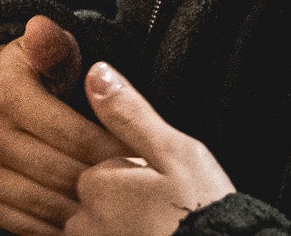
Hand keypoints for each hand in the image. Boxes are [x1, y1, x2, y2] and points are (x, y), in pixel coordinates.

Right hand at [0, 16, 126, 235]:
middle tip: (139, 189)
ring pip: (47, 204)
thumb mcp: (49, 53)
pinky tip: (84, 219)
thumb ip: (55, 45)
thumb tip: (43, 29)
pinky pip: (25, 225)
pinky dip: (58, 227)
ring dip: (86, 210)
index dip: (115, 148)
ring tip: (118, 208)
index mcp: (3, 93)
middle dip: (105, 183)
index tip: (146, 159)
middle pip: (64, 173)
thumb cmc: (33, 76)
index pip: (76, 135)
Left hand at [65, 62, 234, 235]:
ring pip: (96, 231)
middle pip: (94, 203)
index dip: (133, 177)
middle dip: (122, 205)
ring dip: (122, 227)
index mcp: (98, 184)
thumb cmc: (206, 212)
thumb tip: (97, 72)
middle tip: (166, 213)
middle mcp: (84, 223)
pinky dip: (122, 235)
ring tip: (161, 227)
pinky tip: (152, 233)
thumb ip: (131, 113)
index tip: (163, 189)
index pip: (99, 171)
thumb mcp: (178, 153)